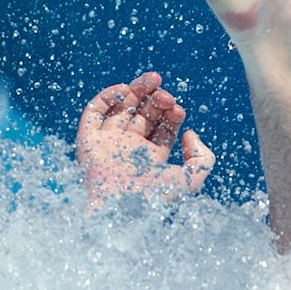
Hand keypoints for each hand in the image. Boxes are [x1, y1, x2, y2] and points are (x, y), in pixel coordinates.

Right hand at [76, 72, 215, 206]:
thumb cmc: (153, 200)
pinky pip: (94, 113)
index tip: (179, 109)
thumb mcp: (189, 181)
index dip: (172, 115)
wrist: (118, 211)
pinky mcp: (88, 141)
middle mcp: (129, 151)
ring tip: (153, 78)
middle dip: (156, 100)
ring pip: (121, 109)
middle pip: (144, 115)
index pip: (163, 129)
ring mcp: (108, 145)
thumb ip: (202, 159)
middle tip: (165, 93)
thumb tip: (190, 134)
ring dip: (137, 91)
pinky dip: (107, 97)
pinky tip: (124, 90)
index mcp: (151, 161)